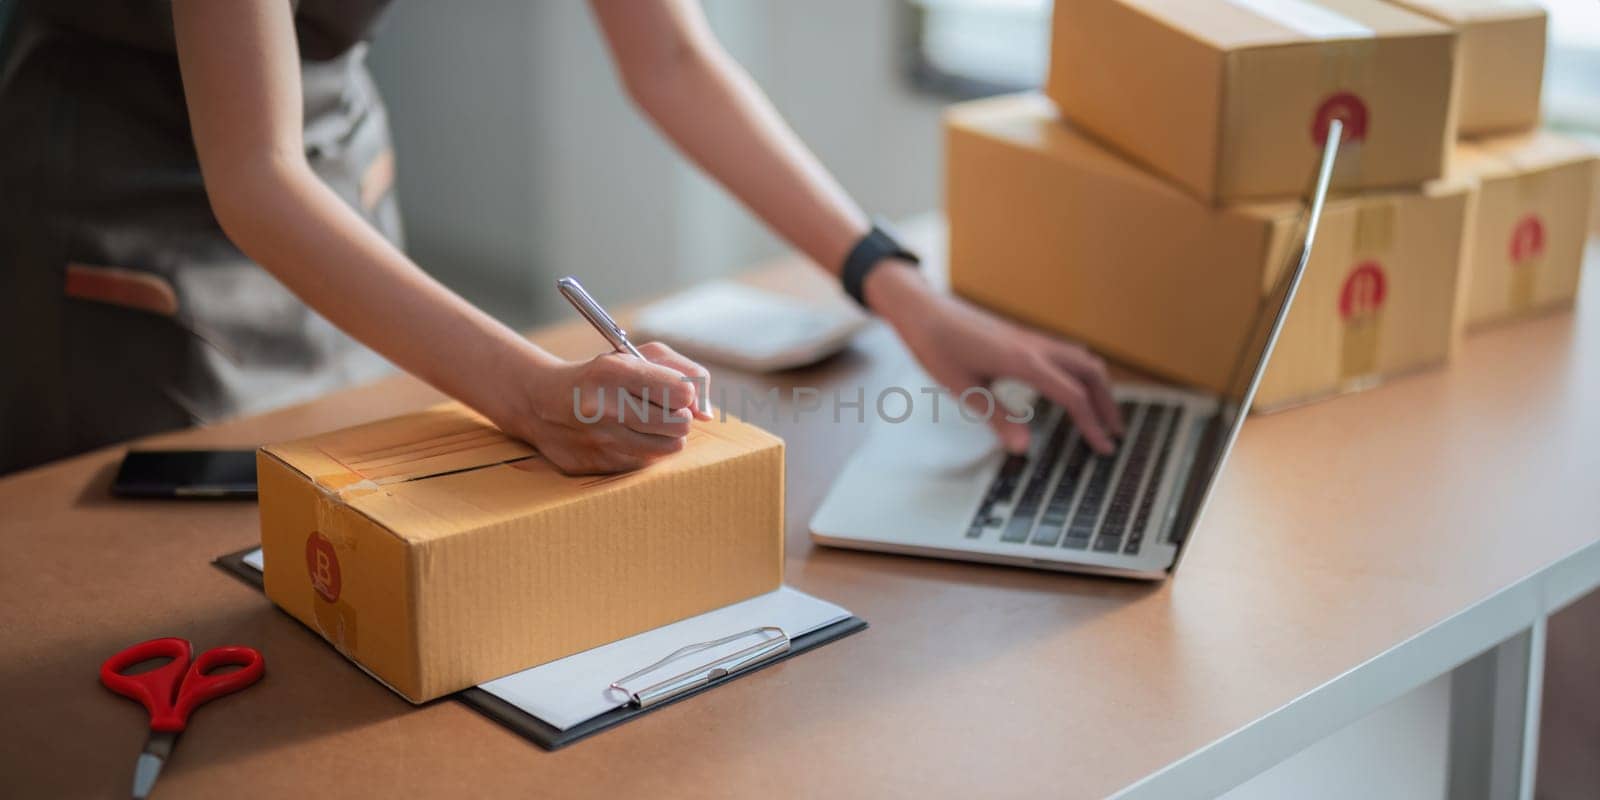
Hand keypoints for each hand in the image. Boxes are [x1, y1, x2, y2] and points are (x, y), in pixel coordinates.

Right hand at [495, 342, 712, 474]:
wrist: (542, 403)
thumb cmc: (600, 376)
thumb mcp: (635, 355)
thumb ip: (682, 371)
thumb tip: (706, 412)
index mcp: (614, 372)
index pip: (682, 391)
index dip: (685, 392)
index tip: (675, 391)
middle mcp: (605, 407)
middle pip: (680, 423)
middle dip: (679, 416)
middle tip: (663, 410)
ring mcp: (600, 440)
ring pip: (669, 448)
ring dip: (665, 436)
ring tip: (647, 424)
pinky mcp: (597, 465)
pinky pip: (646, 463)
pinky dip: (645, 451)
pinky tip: (626, 437)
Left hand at [866, 260, 1123, 454]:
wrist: (923, 309)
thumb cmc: (937, 345)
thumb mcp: (963, 388)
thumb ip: (997, 419)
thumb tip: (1024, 449)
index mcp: (1024, 361)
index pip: (1073, 395)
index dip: (1092, 424)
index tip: (1104, 447)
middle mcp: (1035, 347)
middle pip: (1091, 372)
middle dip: (1108, 403)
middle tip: (1115, 432)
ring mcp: (1031, 339)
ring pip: (1082, 359)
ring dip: (1097, 386)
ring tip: (1102, 413)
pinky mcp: (1023, 338)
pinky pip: (1065, 353)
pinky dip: (1080, 373)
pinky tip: (1073, 388)